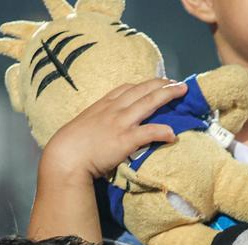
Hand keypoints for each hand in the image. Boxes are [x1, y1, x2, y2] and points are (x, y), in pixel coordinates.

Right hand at [38, 78, 186, 186]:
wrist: (65, 157)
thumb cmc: (70, 146)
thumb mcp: (83, 126)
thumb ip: (96, 123)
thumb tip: (102, 129)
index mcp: (103, 105)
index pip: (126, 88)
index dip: (143, 84)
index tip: (155, 83)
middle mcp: (114, 109)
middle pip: (142, 90)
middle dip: (161, 84)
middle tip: (177, 83)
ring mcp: (121, 123)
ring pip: (149, 103)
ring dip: (167, 95)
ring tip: (182, 91)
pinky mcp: (125, 140)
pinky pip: (149, 132)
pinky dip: (163, 131)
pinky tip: (173, 134)